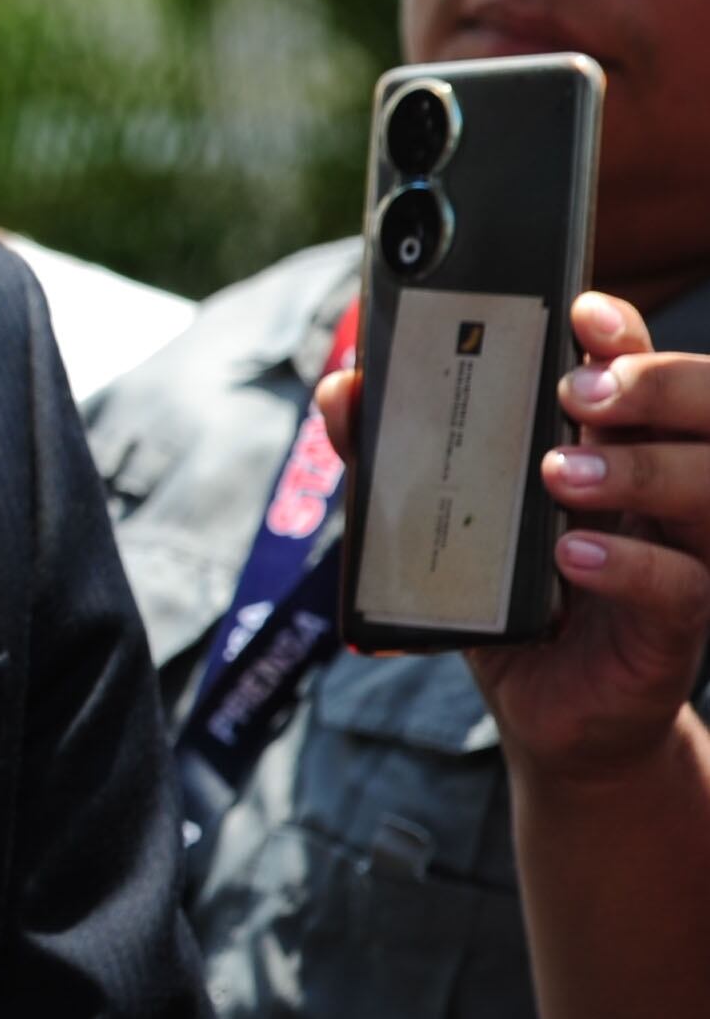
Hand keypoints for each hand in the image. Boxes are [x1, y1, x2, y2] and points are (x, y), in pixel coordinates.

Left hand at [317, 292, 709, 779]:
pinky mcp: (676, 627)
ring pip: (706, 488)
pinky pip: (681, 585)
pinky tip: (573, 556)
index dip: (622, 332)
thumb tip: (344, 388)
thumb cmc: (502, 595)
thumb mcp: (441, 520)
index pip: (642, 369)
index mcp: (618, 446)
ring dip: (637, 470)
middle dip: (650, 385)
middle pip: (703, 412)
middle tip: (576, 389)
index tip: (580, 309)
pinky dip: (628, 566)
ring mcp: (683, 554)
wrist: (550, 709)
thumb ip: (392, 455)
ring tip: (556, 473)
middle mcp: (667, 489)